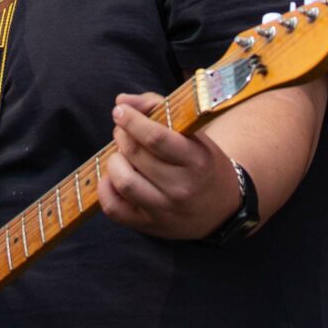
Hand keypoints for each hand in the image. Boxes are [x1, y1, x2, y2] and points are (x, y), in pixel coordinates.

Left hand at [99, 91, 243, 239]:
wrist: (221, 209)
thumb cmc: (202, 162)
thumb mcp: (193, 133)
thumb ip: (158, 108)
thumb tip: (122, 102)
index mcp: (196, 160)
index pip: (155, 138)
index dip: (132, 121)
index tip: (120, 111)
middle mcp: (181, 188)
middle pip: (136, 155)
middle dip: (122, 136)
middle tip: (123, 131)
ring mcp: (164, 209)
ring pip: (124, 181)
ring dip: (114, 161)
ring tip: (121, 154)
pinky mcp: (149, 225)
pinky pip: (114, 208)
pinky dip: (105, 188)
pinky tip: (112, 177)